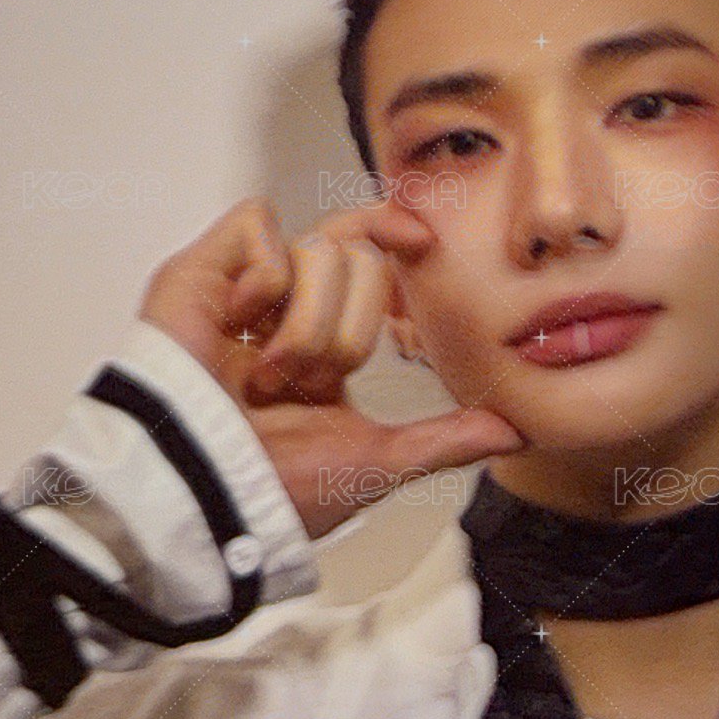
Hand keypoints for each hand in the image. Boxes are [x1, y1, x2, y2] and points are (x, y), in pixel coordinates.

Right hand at [137, 195, 524, 539]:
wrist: (213, 493)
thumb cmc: (276, 488)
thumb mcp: (378, 459)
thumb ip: (447, 439)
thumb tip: (516, 433)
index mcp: (321, 342)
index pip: (369, 259)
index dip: (396, 238)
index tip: (425, 244)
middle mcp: (283, 308)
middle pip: (354, 255)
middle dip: (347, 332)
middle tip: (305, 383)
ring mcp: (241, 288)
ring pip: (317, 249)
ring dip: (307, 328)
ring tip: (266, 378)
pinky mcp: (202, 270)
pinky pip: (259, 225)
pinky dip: (263, 282)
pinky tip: (237, 331)